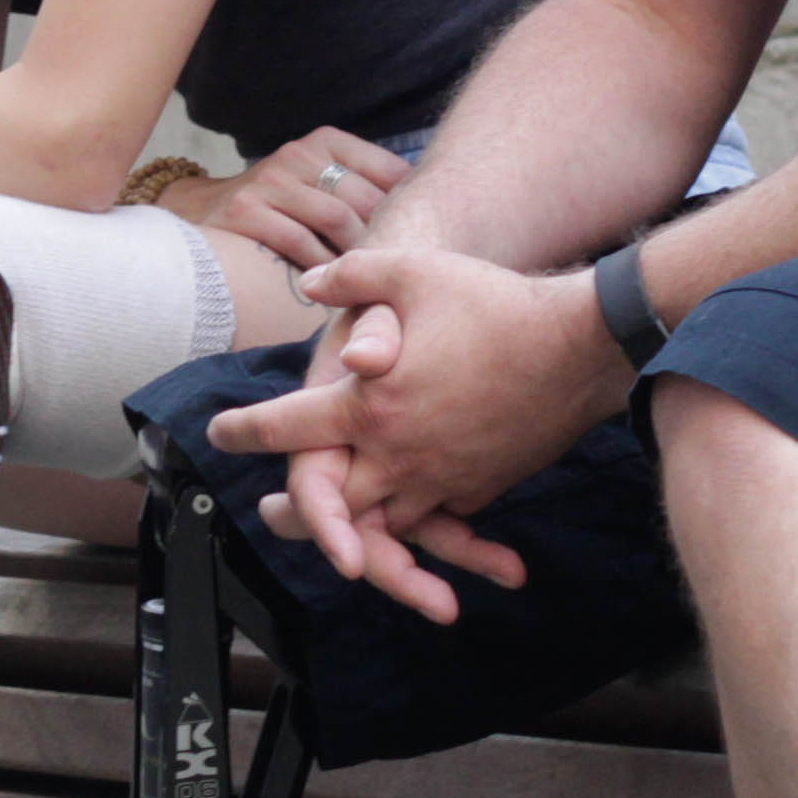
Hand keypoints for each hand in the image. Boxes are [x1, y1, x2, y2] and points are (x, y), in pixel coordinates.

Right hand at [151, 126, 409, 277]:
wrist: (200, 213)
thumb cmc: (278, 205)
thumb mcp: (318, 180)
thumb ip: (363, 188)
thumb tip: (430, 213)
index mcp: (325, 141)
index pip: (387, 170)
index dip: (410, 207)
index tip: (421, 237)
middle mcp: (299, 154)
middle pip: (366, 199)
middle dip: (385, 238)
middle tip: (398, 270)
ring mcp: (271, 181)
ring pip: (338, 222)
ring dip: (357, 256)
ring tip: (368, 281)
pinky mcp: (246, 211)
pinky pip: (301, 245)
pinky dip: (322, 269)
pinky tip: (332, 285)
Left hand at [206, 244, 634, 626]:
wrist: (578, 344)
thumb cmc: (492, 302)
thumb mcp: (412, 271)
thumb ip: (352, 277)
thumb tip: (312, 284)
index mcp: (368, 404)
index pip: (288, 427)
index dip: (245, 431)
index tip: (219, 434)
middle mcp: (397, 453)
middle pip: (328, 501)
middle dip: (294, 508)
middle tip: (268, 506)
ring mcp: (441, 476)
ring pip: (382, 522)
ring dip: (354, 526)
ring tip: (335, 526)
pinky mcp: (480, 486)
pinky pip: (437, 514)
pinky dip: (417, 518)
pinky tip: (408, 507)